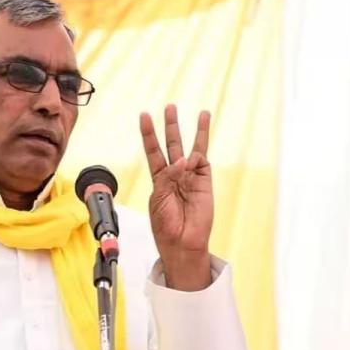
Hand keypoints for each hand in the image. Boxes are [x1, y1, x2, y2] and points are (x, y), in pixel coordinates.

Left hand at [139, 104, 212, 290]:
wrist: (181, 242)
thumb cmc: (165, 226)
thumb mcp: (159, 199)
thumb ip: (168, 177)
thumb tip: (183, 160)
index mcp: (159, 179)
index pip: (153, 151)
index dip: (148, 133)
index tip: (144, 116)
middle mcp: (175, 174)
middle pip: (172, 144)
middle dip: (171, 126)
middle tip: (170, 107)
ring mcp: (191, 177)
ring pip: (193, 148)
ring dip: (196, 131)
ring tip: (203, 113)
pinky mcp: (205, 183)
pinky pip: (202, 163)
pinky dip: (196, 157)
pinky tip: (191, 155)